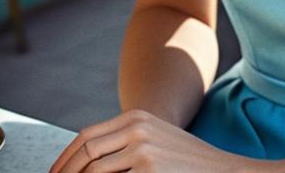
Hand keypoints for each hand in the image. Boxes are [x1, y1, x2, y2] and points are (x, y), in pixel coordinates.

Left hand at [48, 109, 261, 172]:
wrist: (221, 170)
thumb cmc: (184, 163)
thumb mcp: (154, 142)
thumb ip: (123, 146)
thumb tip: (85, 165)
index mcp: (136, 117)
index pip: (85, 136)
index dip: (63, 159)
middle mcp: (137, 128)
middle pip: (85, 152)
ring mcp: (143, 150)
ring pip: (93, 171)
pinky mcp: (149, 171)